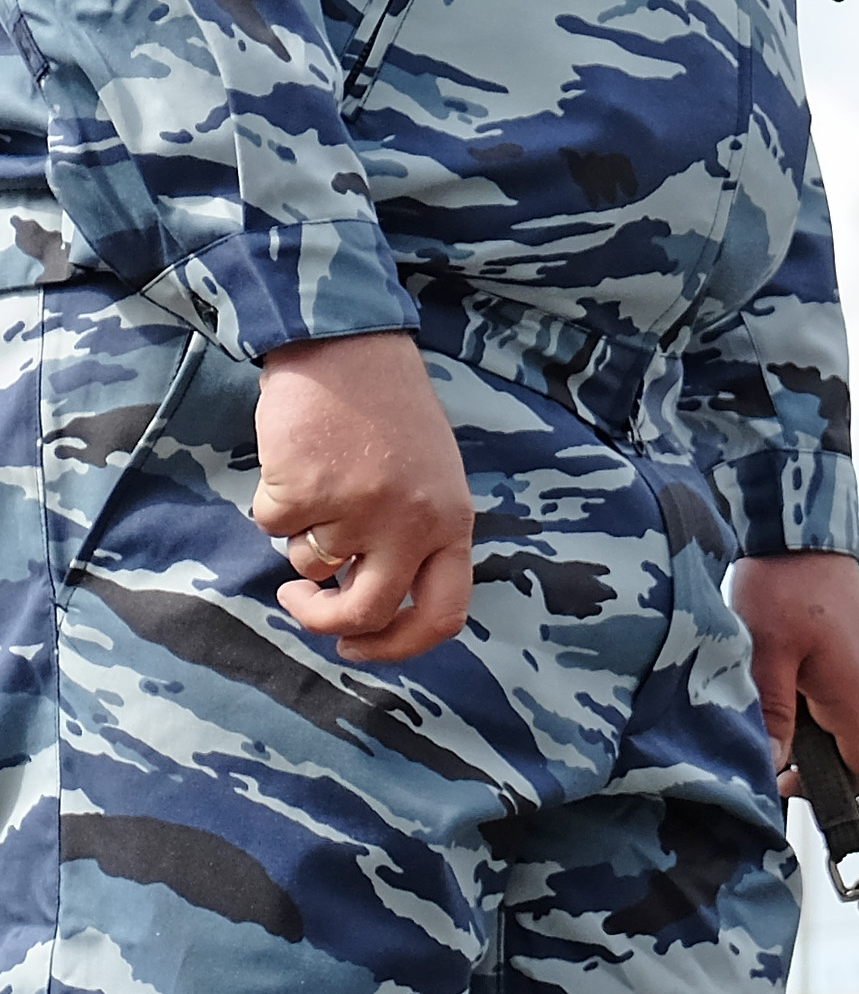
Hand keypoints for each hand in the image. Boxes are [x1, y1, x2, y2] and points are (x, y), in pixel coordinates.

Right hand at [251, 332, 474, 663]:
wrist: (346, 345)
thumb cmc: (388, 413)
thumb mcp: (431, 481)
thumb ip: (415, 539)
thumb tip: (367, 603)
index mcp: (452, 526)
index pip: (442, 615)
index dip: (399, 647)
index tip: (360, 648)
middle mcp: (411, 525)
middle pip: (367, 611)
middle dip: (324, 622)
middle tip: (301, 603)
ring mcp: (357, 509)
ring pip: (310, 560)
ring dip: (300, 532)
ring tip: (318, 477)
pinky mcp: (304, 489)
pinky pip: (271, 523)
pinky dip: (273, 499)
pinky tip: (294, 459)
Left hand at [731, 553, 858, 792]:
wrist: (804, 532)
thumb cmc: (784, 588)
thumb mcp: (767, 654)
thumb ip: (775, 714)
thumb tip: (774, 764)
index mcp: (854, 695)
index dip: (832, 788)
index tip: (786, 779)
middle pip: (855, 749)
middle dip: (816, 761)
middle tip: (768, 747)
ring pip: (846, 723)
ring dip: (812, 731)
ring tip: (769, 710)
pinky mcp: (854, 651)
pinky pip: (841, 695)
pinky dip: (814, 704)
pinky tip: (780, 681)